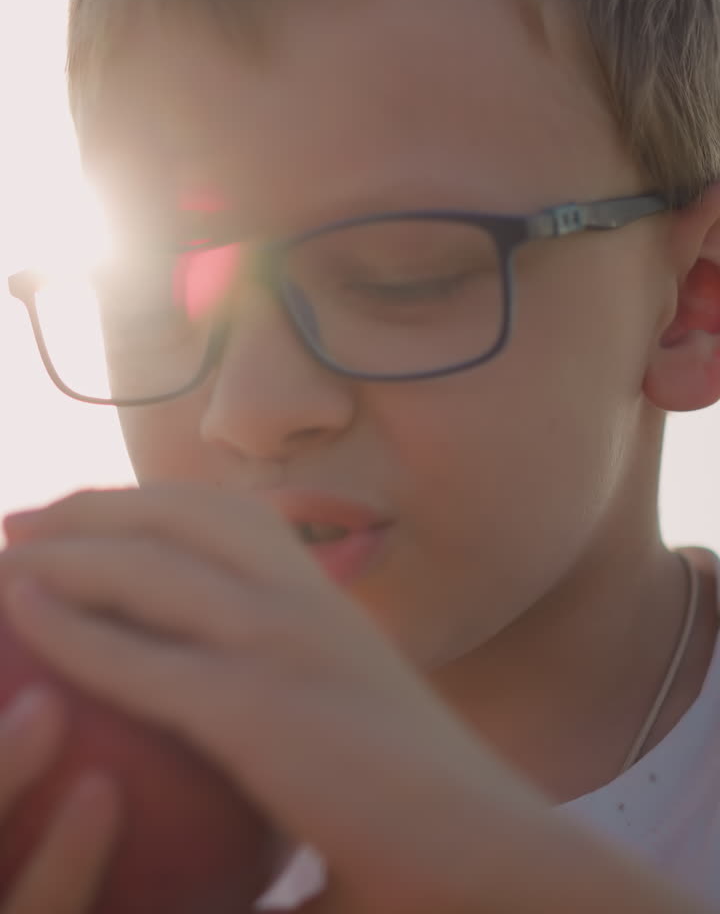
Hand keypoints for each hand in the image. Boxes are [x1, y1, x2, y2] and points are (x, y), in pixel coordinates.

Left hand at [0, 486, 545, 913]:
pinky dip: (64, 628)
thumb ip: (280, 687)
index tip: (78, 514)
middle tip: (18, 523)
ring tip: (2, 557)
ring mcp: (278, 640)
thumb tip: (219, 701)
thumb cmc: (416, 808)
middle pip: (170, 516)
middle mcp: (301, 594)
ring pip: (143, 568)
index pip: (217, 512)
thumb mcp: (344, 712)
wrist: (488, 854)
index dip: (138, 501)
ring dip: (61, 551)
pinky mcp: (254, 706)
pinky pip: (132, 658)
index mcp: (323, 592)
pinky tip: (18, 612)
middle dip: (85, 508)